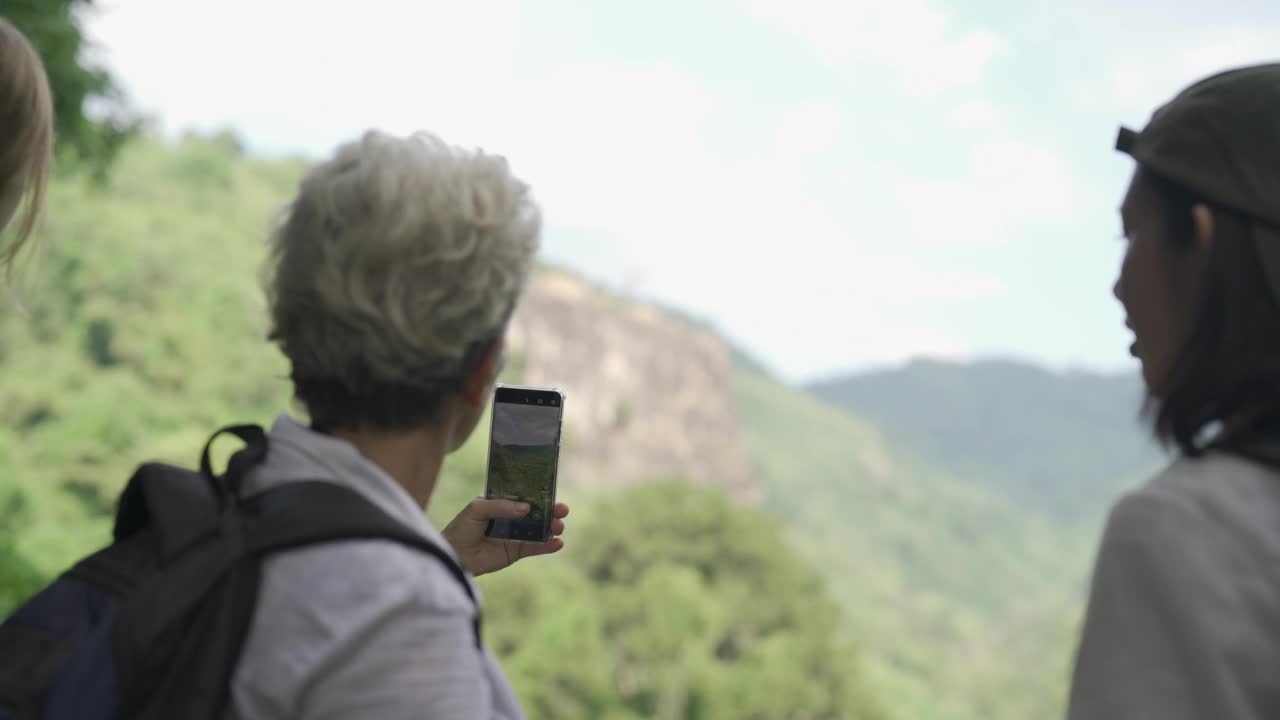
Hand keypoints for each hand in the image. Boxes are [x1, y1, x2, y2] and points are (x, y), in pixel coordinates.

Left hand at [441, 497, 568, 576]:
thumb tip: (527, 508)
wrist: (453, 555)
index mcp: (500, 502)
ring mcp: (514, 535)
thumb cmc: (461, 528)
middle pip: (535, 512)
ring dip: (551, 527)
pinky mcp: (515, 552)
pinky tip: (558, 543)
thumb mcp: (477, 509)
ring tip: (559, 526)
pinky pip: (534, 548)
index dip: (538, 493)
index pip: (523, 495)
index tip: (552, 490)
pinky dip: (547, 546)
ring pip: (538, 529)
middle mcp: (510, 517)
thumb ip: (501, 506)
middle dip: (550, 510)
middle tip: (562, 509)